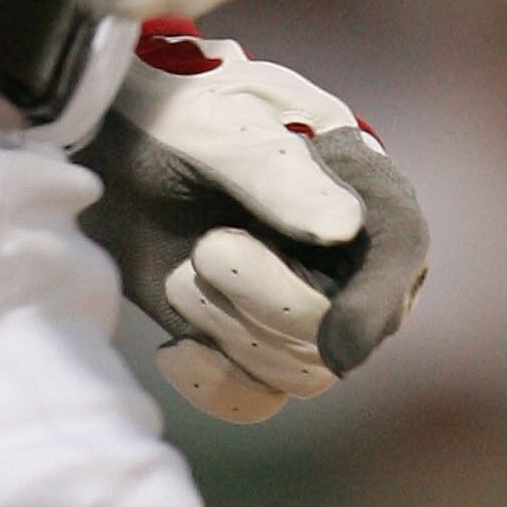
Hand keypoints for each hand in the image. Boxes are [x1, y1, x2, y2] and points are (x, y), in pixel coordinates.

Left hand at [79, 26, 428, 423]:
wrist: (107, 139)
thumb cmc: (172, 110)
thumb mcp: (214, 124)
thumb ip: (274, 171)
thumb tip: (346, 227)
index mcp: (356, 181)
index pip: (399, 247)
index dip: (378, 302)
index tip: (339, 342)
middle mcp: (345, 255)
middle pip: (341, 329)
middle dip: (267, 302)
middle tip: (206, 251)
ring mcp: (300, 303)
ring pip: (297, 371)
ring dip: (228, 328)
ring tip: (182, 271)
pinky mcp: (248, 340)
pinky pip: (251, 396)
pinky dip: (211, 381)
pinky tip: (174, 348)